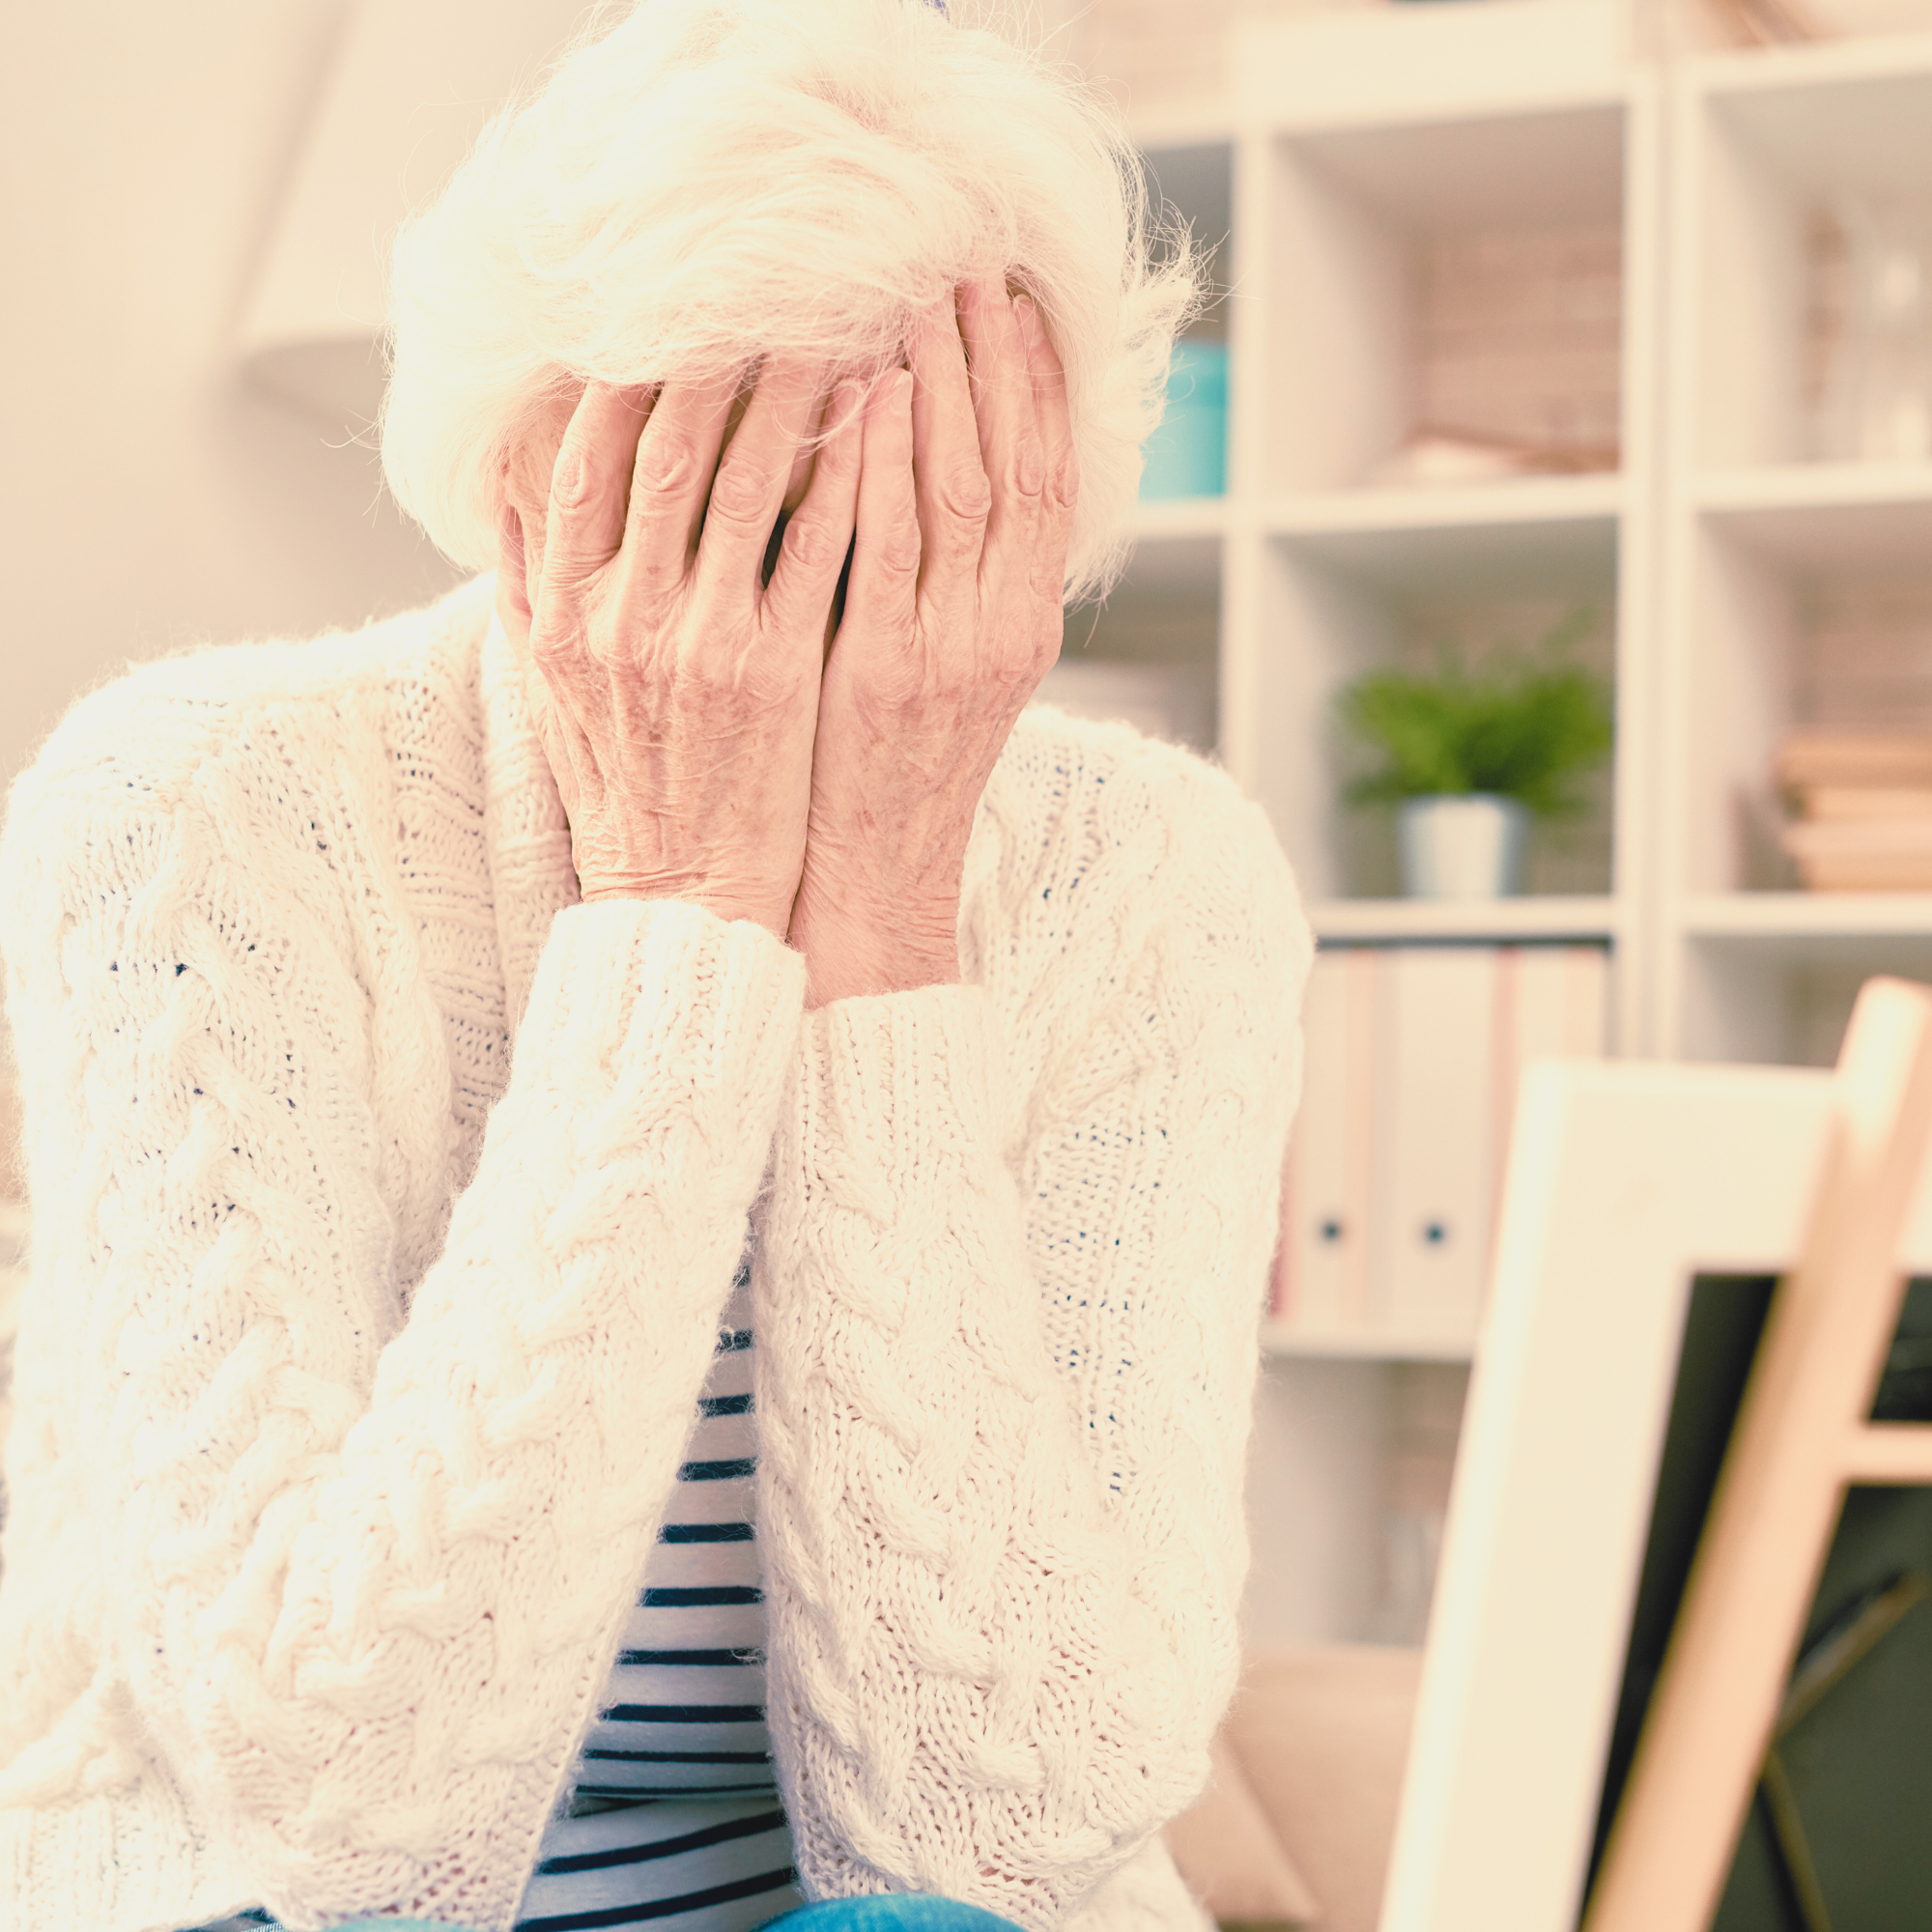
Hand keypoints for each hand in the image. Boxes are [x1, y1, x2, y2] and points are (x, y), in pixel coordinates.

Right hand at [497, 358, 866, 933]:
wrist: (682, 895)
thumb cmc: (625, 793)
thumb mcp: (548, 693)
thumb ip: (524, 592)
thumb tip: (503, 497)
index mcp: (559, 614)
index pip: (581, 462)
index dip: (624, 377)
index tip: (665, 316)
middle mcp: (618, 618)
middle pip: (661, 451)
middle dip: (713, 359)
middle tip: (763, 289)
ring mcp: (695, 642)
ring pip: (740, 484)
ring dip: (788, 395)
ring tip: (831, 327)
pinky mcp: (771, 672)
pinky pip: (810, 552)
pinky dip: (843, 475)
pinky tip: (876, 419)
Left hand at [787, 275, 1076, 1003]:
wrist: (874, 883)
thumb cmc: (897, 774)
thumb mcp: (950, 675)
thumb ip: (957, 584)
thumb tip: (943, 484)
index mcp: (1027, 628)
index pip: (1050, 484)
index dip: (1040, 390)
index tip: (1019, 307)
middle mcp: (1004, 632)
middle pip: (1015, 469)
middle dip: (994, 363)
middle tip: (966, 269)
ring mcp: (949, 652)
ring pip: (960, 492)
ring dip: (942, 388)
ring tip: (918, 301)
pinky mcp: (881, 672)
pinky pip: (886, 548)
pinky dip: (881, 464)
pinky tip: (865, 393)